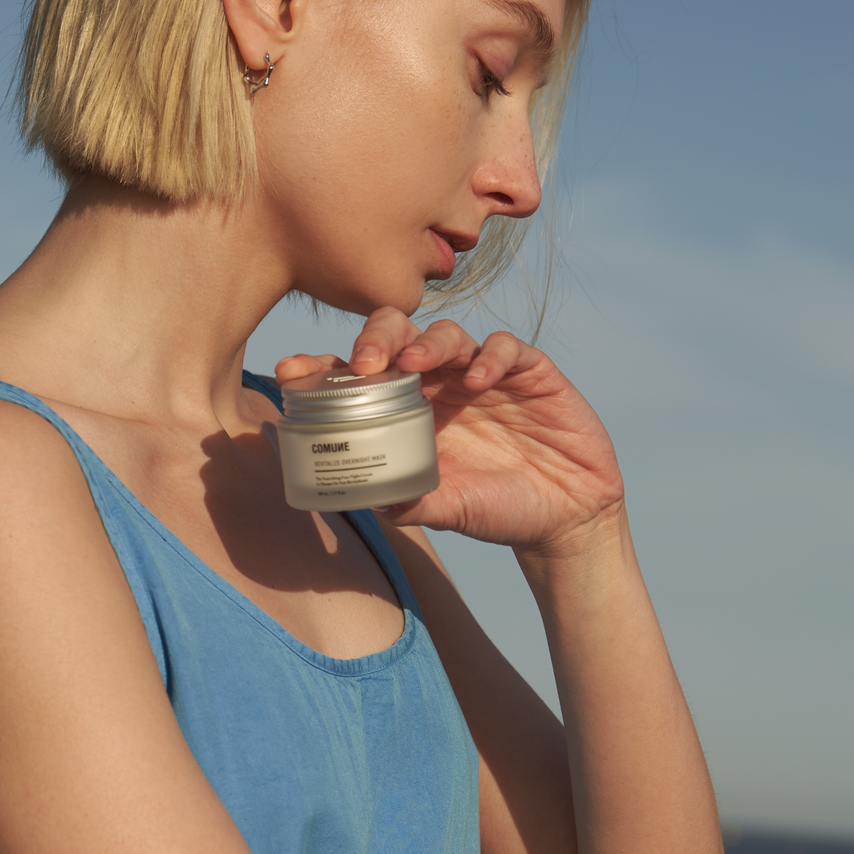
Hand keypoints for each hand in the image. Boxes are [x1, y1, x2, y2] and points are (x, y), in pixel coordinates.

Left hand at [275, 306, 624, 554]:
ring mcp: (485, 372)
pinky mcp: (531, 372)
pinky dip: (490, 358)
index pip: (361, 375)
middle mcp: (441, 382)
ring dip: (428, 345)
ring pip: (448, 334)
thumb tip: (360, 502)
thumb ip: (408, 501)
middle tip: (364, 363)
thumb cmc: (497, 510)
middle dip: (376, 340)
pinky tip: (478, 381)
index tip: (289, 373)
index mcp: (410, 408)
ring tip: (414, 366)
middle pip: (400, 337)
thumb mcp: (446, 510)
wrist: (563, 518)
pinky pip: (507, 349)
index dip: (324, 367)